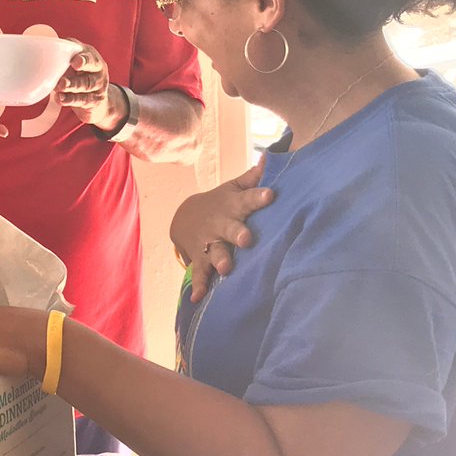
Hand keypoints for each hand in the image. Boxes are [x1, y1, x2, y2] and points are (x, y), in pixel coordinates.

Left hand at [54, 40, 119, 129]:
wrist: (95, 98)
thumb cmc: (79, 73)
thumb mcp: (73, 61)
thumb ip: (63, 54)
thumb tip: (39, 45)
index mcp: (92, 58)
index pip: (90, 58)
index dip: (84, 60)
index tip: (75, 62)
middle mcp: (98, 72)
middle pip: (88, 76)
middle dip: (75, 80)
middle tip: (62, 82)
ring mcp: (98, 87)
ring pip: (85, 88)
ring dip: (70, 88)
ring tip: (58, 89)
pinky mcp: (94, 101)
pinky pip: (82, 100)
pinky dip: (70, 100)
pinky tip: (60, 99)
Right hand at [170, 159, 272, 302]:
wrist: (184, 216)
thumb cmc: (220, 203)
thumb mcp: (233, 189)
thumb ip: (253, 178)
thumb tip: (272, 157)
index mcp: (233, 207)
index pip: (248, 199)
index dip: (258, 197)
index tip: (271, 195)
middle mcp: (221, 225)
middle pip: (230, 228)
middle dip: (238, 233)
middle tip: (247, 240)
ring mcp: (209, 242)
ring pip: (215, 252)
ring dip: (220, 260)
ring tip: (226, 269)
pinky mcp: (199, 258)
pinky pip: (199, 273)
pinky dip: (198, 286)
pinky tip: (198, 298)